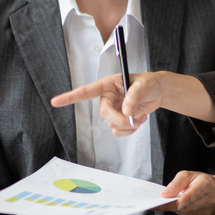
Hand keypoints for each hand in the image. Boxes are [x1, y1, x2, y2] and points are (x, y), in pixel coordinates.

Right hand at [51, 71, 214, 135]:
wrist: (159, 92)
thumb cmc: (149, 83)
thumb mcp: (144, 85)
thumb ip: (134, 96)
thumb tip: (126, 111)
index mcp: (108, 84)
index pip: (86, 91)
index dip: (70, 97)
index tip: (55, 101)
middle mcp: (107, 97)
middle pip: (104, 114)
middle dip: (119, 120)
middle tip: (134, 119)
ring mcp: (113, 110)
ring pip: (112, 125)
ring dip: (128, 125)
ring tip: (141, 116)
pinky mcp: (120, 120)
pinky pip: (120, 131)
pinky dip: (131, 130)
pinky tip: (139, 120)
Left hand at [155, 171, 214, 214]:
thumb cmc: (204, 182)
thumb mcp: (189, 175)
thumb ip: (176, 183)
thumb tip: (164, 194)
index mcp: (205, 186)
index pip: (184, 198)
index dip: (168, 203)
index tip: (155, 204)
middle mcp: (208, 201)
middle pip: (182, 207)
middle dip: (171, 203)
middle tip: (164, 199)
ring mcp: (206, 212)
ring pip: (183, 213)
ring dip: (177, 207)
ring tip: (179, 198)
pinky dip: (182, 211)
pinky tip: (184, 204)